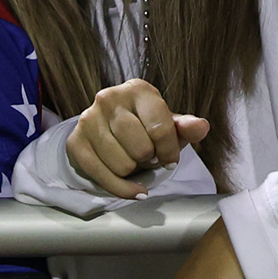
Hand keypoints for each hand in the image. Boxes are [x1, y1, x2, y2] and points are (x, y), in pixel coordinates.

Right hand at [65, 79, 209, 198]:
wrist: (109, 130)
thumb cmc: (145, 126)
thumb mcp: (169, 125)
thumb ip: (186, 127)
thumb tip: (202, 126)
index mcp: (138, 89)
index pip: (160, 128)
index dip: (169, 151)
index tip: (169, 158)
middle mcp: (109, 98)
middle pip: (141, 149)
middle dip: (148, 159)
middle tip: (145, 155)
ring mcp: (88, 118)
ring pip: (122, 165)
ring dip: (133, 171)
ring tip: (131, 159)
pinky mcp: (75, 141)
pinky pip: (101, 177)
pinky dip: (120, 189)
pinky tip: (130, 186)